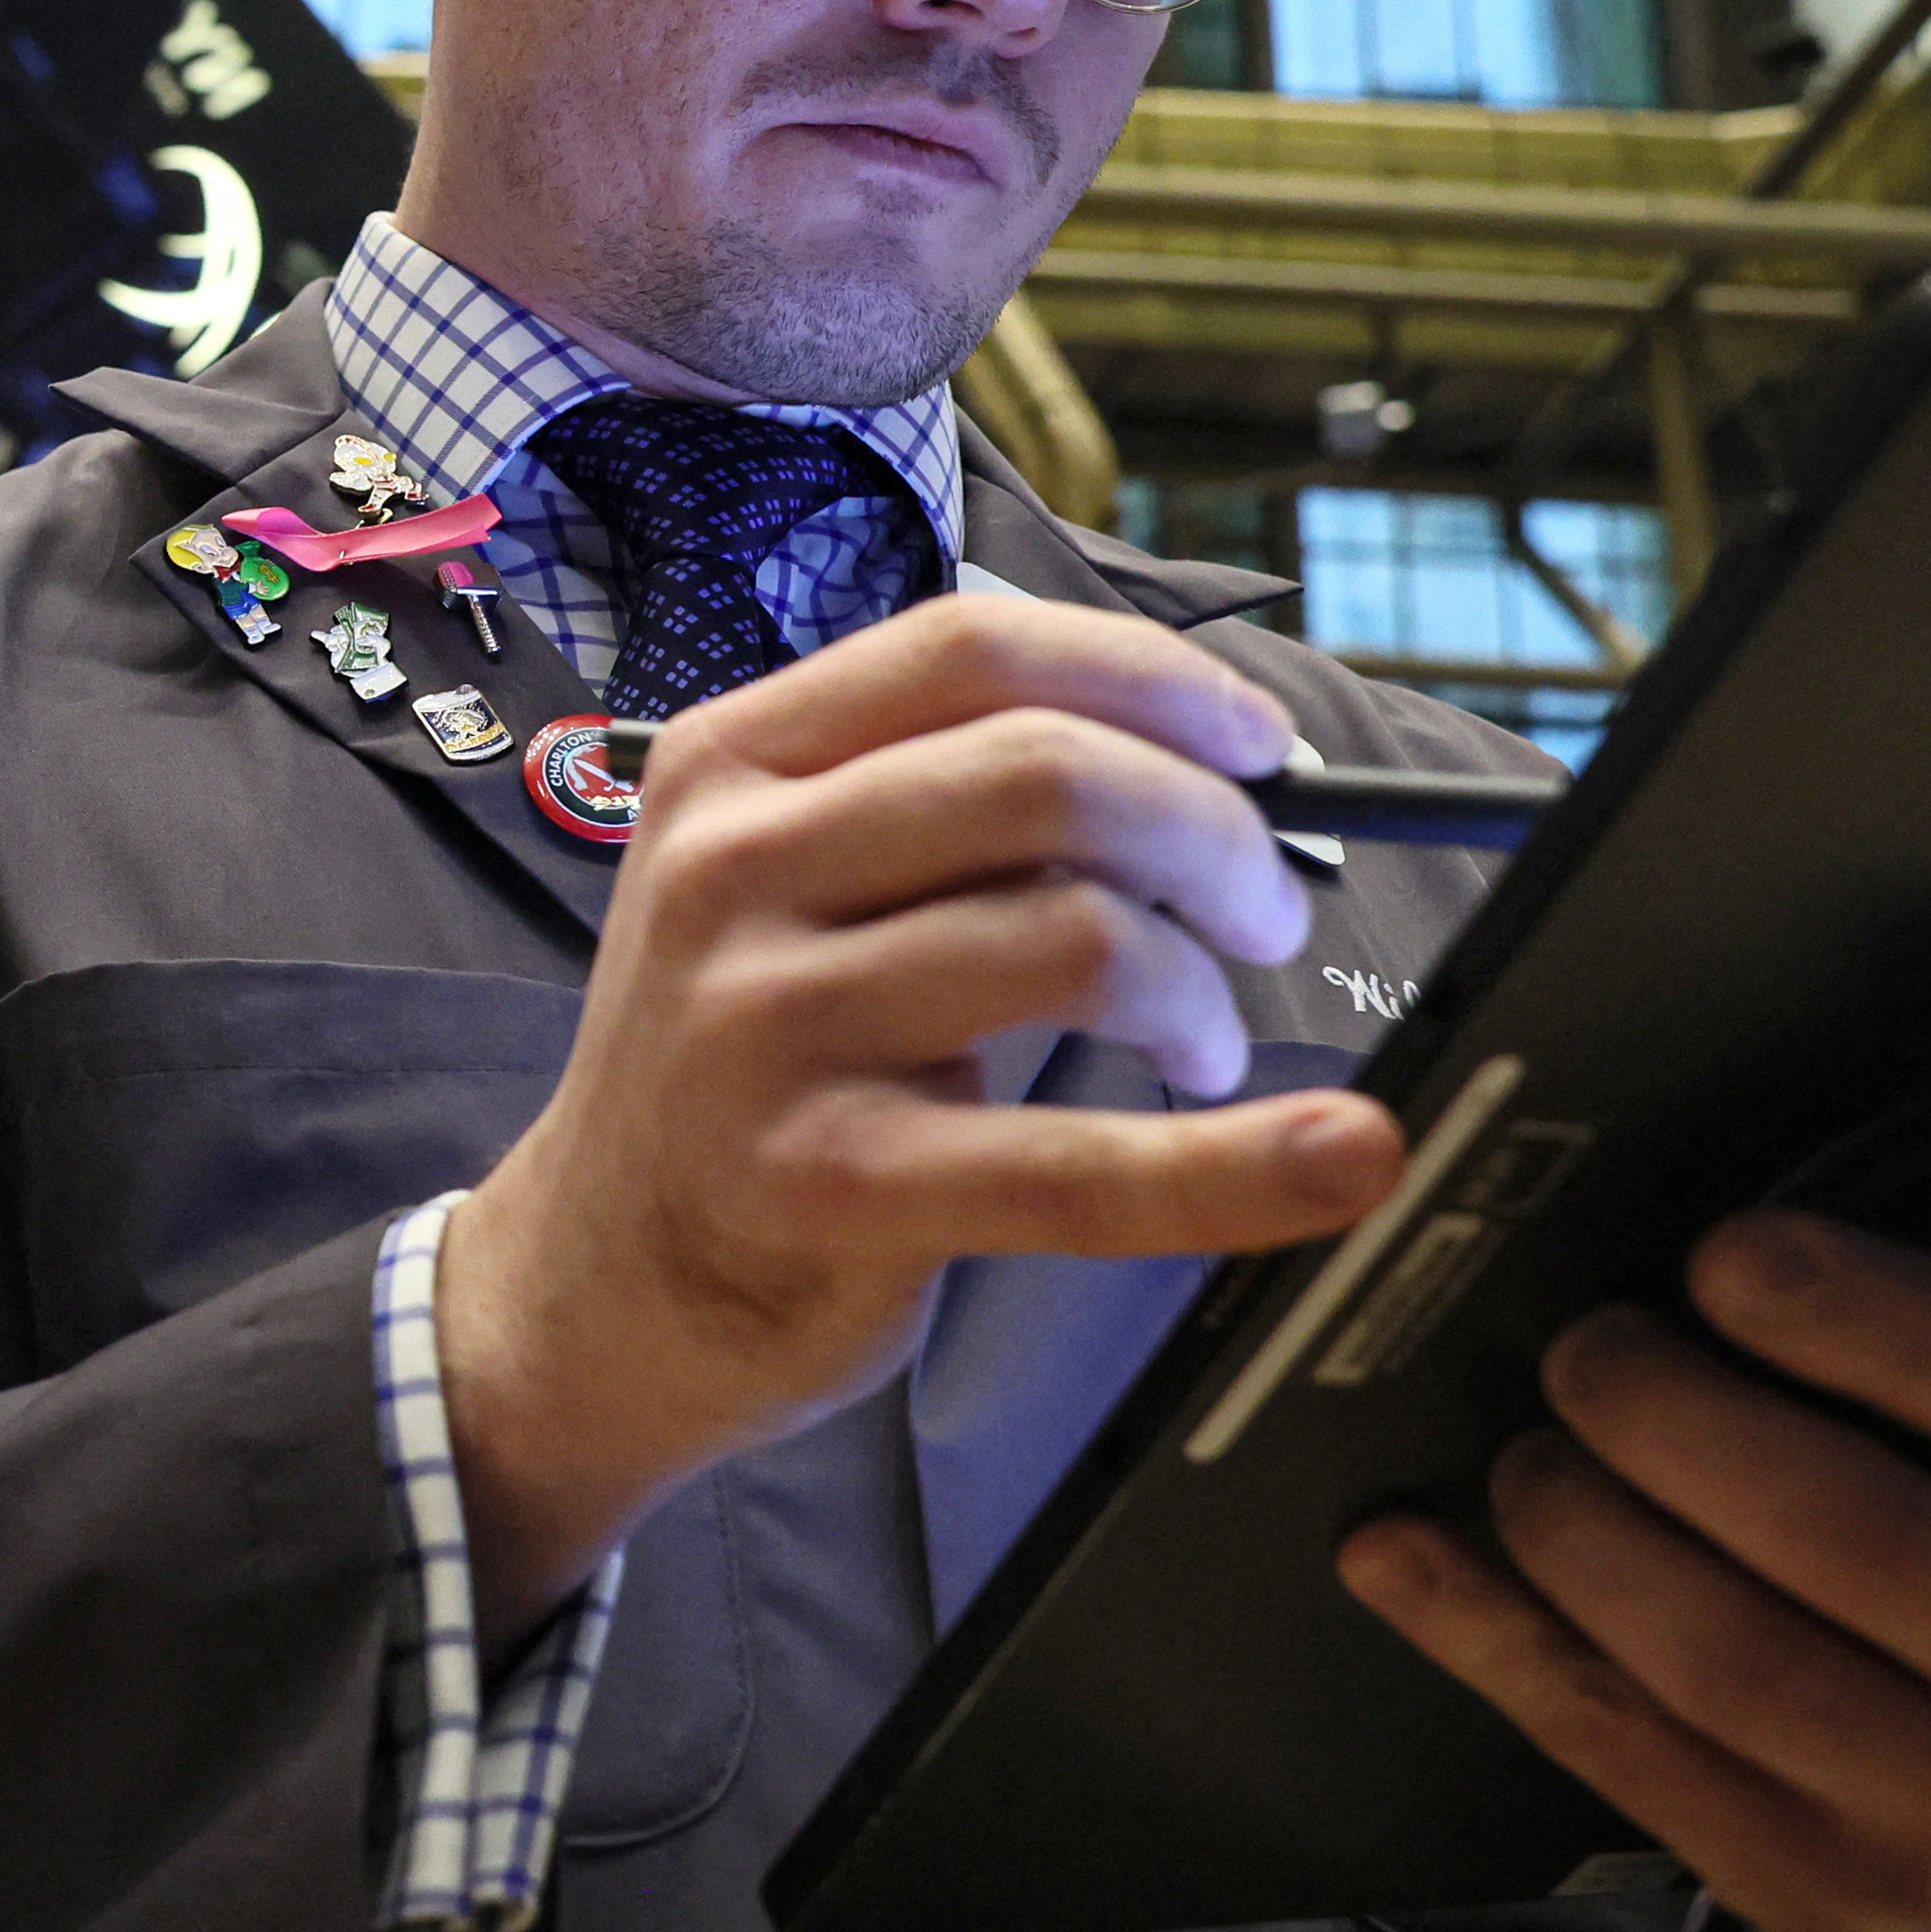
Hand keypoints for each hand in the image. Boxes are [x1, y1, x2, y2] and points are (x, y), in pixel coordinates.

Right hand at [436, 598, 1402, 1647]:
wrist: (597, 1280)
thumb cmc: (736, 1064)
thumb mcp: (776, 882)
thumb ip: (929, 799)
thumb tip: (1195, 758)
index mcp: (730, 766)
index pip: (971, 651)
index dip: (1150, 679)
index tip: (1259, 744)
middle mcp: (732, 873)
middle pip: (1044, 775)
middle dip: (1212, 833)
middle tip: (1263, 909)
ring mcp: (768, 1027)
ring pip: (1074, 940)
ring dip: (1199, 989)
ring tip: (1199, 1044)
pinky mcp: (826, 1181)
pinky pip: (1073, 1165)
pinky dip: (1232, 1167)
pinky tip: (1333, 1161)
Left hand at [1341, 1220, 1930, 1931]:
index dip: (1889, 1325)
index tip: (1728, 1251)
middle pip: (1870, 1541)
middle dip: (1684, 1423)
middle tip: (1583, 1344)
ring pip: (1731, 1660)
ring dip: (1582, 1531)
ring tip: (1526, 1445)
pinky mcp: (1827, 1889)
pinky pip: (1626, 1755)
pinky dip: (1491, 1637)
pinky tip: (1407, 1552)